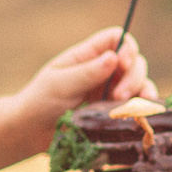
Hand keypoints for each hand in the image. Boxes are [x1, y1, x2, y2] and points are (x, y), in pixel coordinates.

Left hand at [11, 27, 154, 150]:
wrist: (30, 133)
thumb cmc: (39, 102)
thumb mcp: (60, 84)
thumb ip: (87, 72)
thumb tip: (114, 57)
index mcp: (88, 56)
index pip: (116, 39)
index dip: (126, 47)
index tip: (123, 63)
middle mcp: (103, 71)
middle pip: (134, 63)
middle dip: (133, 77)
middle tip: (119, 96)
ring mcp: (109, 92)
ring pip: (139, 85)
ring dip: (141, 94)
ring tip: (129, 108)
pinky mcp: (113, 113)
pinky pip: (135, 108)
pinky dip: (142, 110)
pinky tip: (139, 117)